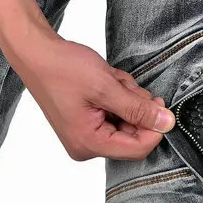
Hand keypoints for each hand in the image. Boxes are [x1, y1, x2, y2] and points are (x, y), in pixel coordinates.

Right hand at [6, 31, 175, 160]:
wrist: (35, 54)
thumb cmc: (62, 68)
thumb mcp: (106, 86)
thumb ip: (138, 108)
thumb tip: (167, 123)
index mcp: (88, 143)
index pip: (137, 149)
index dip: (154, 127)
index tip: (158, 103)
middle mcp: (85, 147)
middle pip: (132, 135)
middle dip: (134, 107)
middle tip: (123, 84)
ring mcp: (84, 137)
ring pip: (125, 123)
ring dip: (124, 98)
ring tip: (107, 79)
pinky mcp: (84, 126)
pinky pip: (113, 117)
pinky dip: (115, 98)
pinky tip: (103, 82)